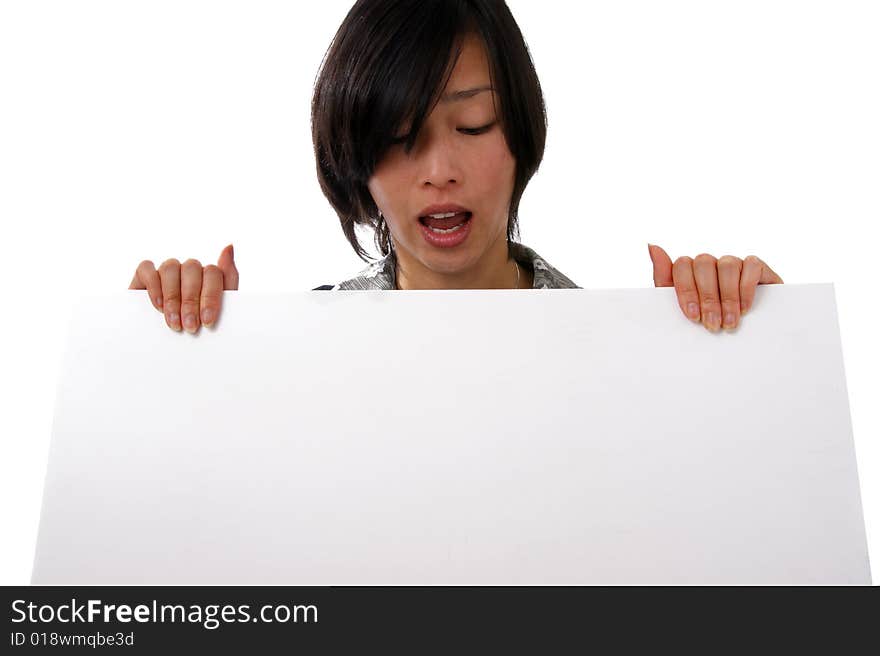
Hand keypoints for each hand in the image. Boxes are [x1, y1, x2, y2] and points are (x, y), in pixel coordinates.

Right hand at [129, 244, 238, 332]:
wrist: (172, 345)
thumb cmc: (199, 326)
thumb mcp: (221, 308)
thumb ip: (228, 277)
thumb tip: (229, 246)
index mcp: (209, 275)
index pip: (213, 272)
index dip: (211, 296)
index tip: (208, 321)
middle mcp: (189, 269)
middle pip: (192, 269)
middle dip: (191, 301)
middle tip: (190, 326)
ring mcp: (168, 270)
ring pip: (171, 267)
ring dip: (173, 297)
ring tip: (174, 322)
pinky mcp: (144, 274)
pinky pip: (147, 268)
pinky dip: (154, 287)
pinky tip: (158, 306)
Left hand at [647, 244, 783, 331]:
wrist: (747, 337)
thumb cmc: (709, 321)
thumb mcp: (682, 308)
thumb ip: (664, 279)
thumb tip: (652, 245)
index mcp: (689, 272)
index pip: (681, 265)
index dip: (686, 290)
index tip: (693, 316)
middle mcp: (710, 264)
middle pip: (703, 264)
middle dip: (707, 298)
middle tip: (712, 325)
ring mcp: (733, 263)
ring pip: (726, 265)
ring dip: (727, 297)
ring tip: (729, 322)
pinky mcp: (757, 267)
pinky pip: (751, 266)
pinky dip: (746, 289)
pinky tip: (744, 309)